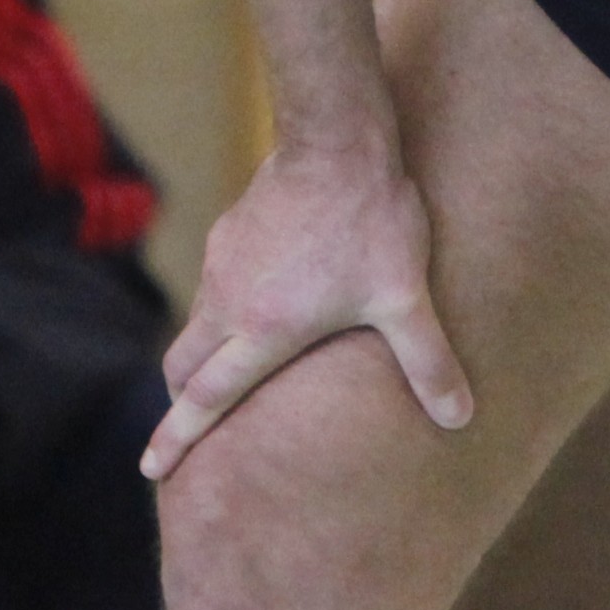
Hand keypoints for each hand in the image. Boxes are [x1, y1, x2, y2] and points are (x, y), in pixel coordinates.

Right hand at [140, 134, 474, 480]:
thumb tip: (460, 417)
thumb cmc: (373, 221)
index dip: (176, 439)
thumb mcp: (405, 297)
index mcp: (262, 332)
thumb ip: (429, 361)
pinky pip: (215, 283)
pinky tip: (261, 302)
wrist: (339, 139)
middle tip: (185, 424)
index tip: (148, 470)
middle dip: (181, 401)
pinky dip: (223, 309)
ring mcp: (223, 263)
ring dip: (205, 352)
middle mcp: (229, 302)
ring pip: (198, 322)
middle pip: (184, 367)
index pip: (206, 399)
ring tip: (230, 367)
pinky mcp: (229, 232)